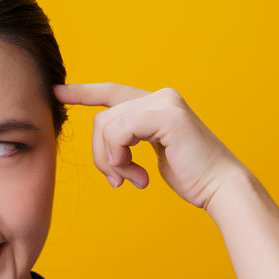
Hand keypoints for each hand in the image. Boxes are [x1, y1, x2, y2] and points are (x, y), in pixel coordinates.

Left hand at [53, 82, 244, 209]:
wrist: (220, 187)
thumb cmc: (191, 176)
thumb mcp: (154, 155)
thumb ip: (131, 141)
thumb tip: (106, 145)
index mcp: (158, 103)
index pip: (112, 92)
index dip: (84, 92)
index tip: (58, 91)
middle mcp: (161, 96)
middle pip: (102, 119)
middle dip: (101, 155)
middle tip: (117, 181)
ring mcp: (164, 102)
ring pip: (106, 126)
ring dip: (111, 161)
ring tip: (131, 180)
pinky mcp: (166, 115)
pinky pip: (119, 132)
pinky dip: (120, 157)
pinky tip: (140, 176)